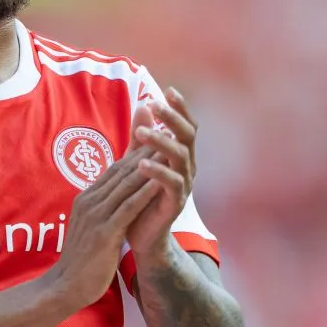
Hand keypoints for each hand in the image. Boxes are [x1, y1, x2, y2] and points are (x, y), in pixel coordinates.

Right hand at [43, 144, 160, 310]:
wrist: (65, 287)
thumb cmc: (81, 260)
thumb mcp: (90, 227)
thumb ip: (101, 209)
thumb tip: (114, 197)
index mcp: (86, 198)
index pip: (114, 170)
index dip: (135, 153)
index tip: (154, 138)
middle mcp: (90, 201)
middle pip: (121, 171)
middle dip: (145, 151)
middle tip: (165, 133)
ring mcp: (96, 216)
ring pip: (126, 185)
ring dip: (150, 166)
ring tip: (168, 150)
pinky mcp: (104, 232)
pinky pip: (129, 208)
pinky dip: (145, 193)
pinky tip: (161, 182)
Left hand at [125, 87, 197, 261]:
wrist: (141, 236)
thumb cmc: (140, 196)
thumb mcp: (138, 162)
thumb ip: (141, 137)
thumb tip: (143, 104)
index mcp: (180, 156)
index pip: (186, 126)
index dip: (180, 108)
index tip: (168, 90)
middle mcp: (187, 168)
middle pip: (188, 136)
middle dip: (173, 118)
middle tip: (156, 104)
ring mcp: (184, 185)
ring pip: (180, 157)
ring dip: (161, 142)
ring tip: (141, 132)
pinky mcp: (175, 203)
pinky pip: (171, 183)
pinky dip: (157, 171)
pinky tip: (141, 163)